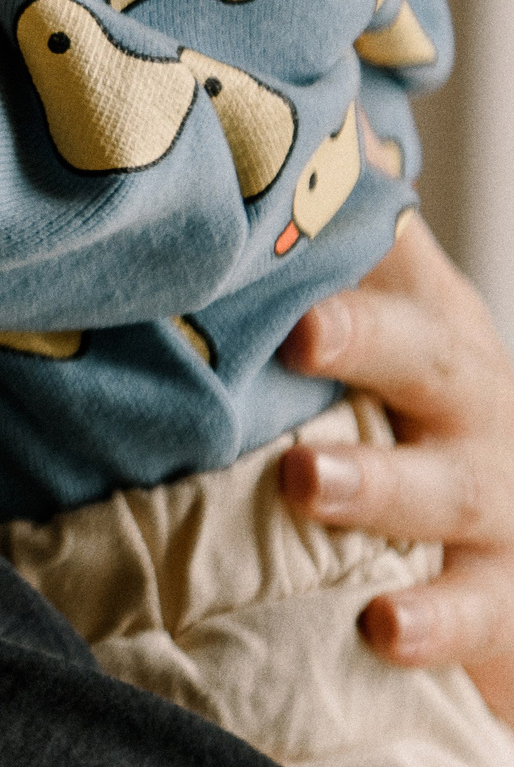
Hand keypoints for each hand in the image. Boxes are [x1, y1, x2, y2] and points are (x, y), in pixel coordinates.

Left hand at [279, 211, 513, 717]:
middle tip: (304, 333)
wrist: (512, 560)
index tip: (289, 201)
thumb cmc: (406, 426)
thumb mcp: (374, 338)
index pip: (395, 262)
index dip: (354, 229)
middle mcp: (472, 406)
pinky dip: (436, 620)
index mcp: (428, 329)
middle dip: (372, 341)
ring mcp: (496, 503)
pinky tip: (383, 627)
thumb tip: (277, 140)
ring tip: (307, 481)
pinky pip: (477, 613)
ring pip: (448, 489)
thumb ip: (318, 255)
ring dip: (379, 485)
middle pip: (432, 359)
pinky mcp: (506, 601)